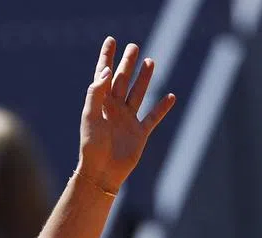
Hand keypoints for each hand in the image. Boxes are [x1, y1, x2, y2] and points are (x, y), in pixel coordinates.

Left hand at [76, 37, 176, 193]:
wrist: (102, 172)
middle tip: (133, 46)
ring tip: (150, 61)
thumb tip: (107, 70)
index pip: (104, 75)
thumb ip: (96, 93)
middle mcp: (114, 109)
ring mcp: (128, 120)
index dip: (107, 58)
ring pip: (138, 94)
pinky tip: (171, 96)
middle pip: (122, 81)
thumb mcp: (90, 116)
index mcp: (100, 104)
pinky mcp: (140, 133)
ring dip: (144, 78)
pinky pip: (153, 117)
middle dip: (127, 64)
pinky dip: (162, 107)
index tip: (111, 41)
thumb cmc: (92, 146)